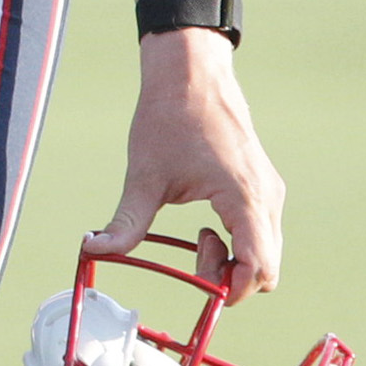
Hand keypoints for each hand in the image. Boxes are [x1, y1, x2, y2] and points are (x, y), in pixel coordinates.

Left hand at [87, 29, 280, 294]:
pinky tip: (206, 224)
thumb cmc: (170, 118)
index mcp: (245, 198)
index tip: (202, 291)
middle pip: (269, 268)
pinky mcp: (263, 186)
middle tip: (193, 255)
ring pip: (267, 251)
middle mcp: (268, 198)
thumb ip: (126, 222)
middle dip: (232, 277)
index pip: (259, 267)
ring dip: (235, 259)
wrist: (191, 74)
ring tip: (197, 236)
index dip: (233, 290)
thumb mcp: (144, 176)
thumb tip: (95, 250)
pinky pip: (262, 232)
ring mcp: (270, 192)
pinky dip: (239, 241)